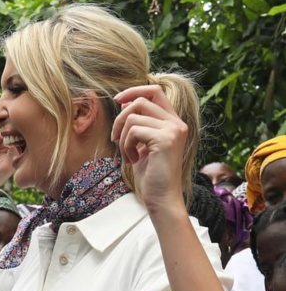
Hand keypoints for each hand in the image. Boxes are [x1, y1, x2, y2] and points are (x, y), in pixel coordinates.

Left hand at [111, 85, 186, 213]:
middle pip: (141, 101)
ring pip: (133, 116)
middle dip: (120, 119)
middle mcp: (176, 123)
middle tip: (115, 139)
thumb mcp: (142, 146)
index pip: (155, 91)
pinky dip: (126, 146)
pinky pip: (133, 131)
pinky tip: (132, 160)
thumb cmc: (151, 177)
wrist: (161, 199)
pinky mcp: (165, 139)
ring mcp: (172, 130)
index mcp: (173, 122)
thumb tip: (125, 104)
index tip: (118, 100)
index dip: (135, 91)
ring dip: (122, 137)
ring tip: (128, 155)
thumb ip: (138, 125)